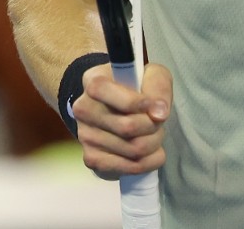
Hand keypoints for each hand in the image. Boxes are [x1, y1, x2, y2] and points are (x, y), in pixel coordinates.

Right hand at [71, 62, 171, 179]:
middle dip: (154, 128)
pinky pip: (127, 169)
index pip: (109, 94)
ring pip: (133, 150)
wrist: (113, 106)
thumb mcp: (151, 75)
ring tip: (153, 135)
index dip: (138, 103)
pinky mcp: (91, 158)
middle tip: (158, 123)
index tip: (156, 106)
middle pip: (128, 127)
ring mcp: (85, 136)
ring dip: (154, 145)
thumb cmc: (135, 88)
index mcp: (93, 82)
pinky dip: (148, 163)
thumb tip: (159, 113)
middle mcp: (83, 109)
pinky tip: (149, 152)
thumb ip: (157, 87)